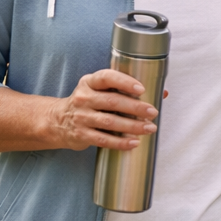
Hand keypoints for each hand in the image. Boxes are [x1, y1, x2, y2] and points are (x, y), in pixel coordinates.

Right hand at [43, 68, 160, 150]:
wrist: (58, 121)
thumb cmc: (88, 103)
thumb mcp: (101, 90)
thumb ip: (127, 89)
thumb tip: (162, 92)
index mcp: (89, 82)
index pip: (107, 77)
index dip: (125, 82)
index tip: (141, 89)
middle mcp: (84, 98)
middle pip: (112, 101)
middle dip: (135, 107)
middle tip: (153, 112)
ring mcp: (81, 117)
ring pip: (110, 122)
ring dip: (132, 126)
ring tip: (150, 128)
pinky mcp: (81, 135)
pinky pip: (103, 139)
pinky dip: (120, 142)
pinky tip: (134, 143)